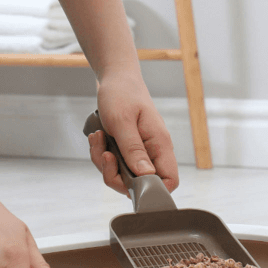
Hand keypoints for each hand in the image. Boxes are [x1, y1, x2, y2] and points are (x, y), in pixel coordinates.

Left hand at [89, 71, 178, 194]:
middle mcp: (153, 151)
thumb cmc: (122, 94)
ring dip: (104, 163)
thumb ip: (133, 150)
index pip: (169, 180)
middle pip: (141, 183)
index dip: (153, 189)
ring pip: (123, 176)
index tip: (129, 182)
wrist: (115, 78)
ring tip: (99, 139)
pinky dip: (101, 155)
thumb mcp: (122, 121)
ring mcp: (140, 151)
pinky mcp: (128, 149)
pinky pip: (114, 165)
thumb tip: (146, 176)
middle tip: (105, 155)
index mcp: (160, 144)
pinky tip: (98, 137)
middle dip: (116, 175)